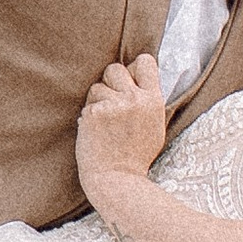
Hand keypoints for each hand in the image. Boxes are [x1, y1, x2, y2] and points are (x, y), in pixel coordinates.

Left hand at [78, 52, 167, 198]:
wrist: (117, 180)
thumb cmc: (136, 157)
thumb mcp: (155, 127)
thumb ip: (148, 102)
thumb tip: (139, 80)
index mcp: (153, 100)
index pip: (145, 61)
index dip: (134, 68)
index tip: (129, 81)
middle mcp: (135, 99)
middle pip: (115, 68)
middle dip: (110, 82)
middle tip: (110, 103)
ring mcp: (113, 106)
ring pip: (96, 87)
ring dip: (96, 101)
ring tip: (103, 124)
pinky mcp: (93, 113)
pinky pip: (87, 104)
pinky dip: (88, 117)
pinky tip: (95, 132)